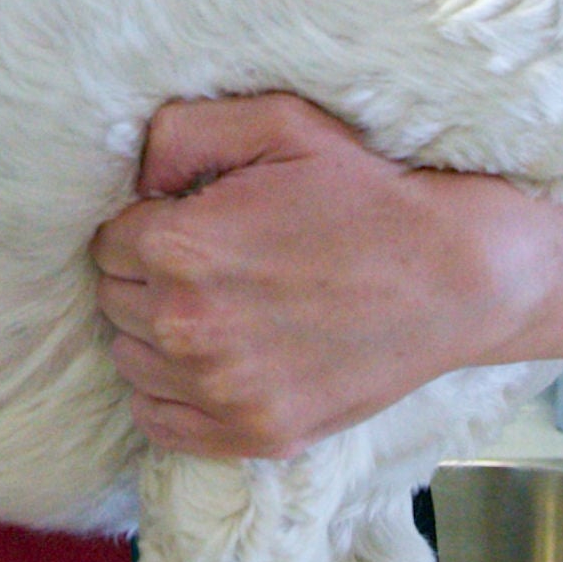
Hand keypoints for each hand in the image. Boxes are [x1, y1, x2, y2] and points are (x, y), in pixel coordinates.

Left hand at [92, 95, 516, 457]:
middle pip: (115, 301)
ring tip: (221, 309)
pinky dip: (172, 395)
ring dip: (158, 335)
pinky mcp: (253, 436)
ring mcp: (220, 391)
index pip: (108, 242)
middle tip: (214, 264)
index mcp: (181, 248)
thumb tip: (135, 178)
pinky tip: (215, 362)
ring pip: (130, 360)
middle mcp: (187, 326)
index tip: (193, 224)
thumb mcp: (280, 125)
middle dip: (150, 278)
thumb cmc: (367, 195)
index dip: (149, 227)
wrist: (454, 277)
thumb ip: (183, 132)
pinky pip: (159, 423)